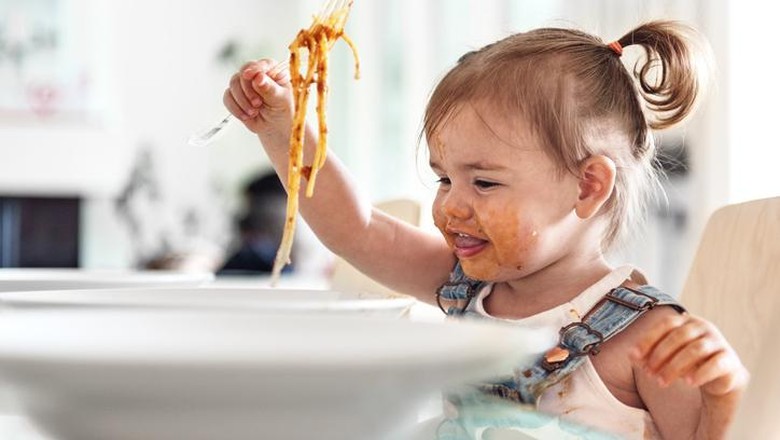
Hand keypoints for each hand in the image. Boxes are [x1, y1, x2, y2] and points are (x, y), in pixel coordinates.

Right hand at [223, 59, 292, 136]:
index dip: (254, 69)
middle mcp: (257, 75)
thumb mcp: (280, 100)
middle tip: (257, 104)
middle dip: (247, 91)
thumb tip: (258, 77)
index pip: (261, 64)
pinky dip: (235, 108)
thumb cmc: (282, 112)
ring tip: (254, 112)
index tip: (249, 76)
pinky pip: (227, 97)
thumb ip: (270, 89)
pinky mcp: (235, 95)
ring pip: (233, 84)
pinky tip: (245, 116)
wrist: (275, 128)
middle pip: (243, 73)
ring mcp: (245, 84)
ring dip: (242, 101)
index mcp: (273, 71)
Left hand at [632, 313, 748, 397]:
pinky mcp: (729, 359)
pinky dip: (701, 373)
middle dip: (660, 356)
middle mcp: (703, 327)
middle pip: (679, 337)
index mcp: (686, 321)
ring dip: (675, 367)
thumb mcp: (667, 356)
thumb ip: (650, 354)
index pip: (666, 324)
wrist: (719, 374)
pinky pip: (716, 364)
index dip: (649, 339)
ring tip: (662, 382)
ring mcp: (718, 342)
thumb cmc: (687, 360)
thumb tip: (632, 356)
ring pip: (695, 350)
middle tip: (649, 374)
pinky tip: (689, 382)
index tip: (635, 356)